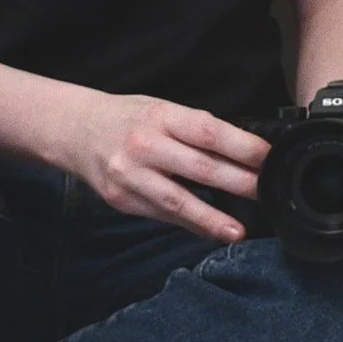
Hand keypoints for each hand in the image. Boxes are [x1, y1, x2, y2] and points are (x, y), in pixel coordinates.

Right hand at [53, 89, 266, 242]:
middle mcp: (144, 145)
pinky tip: (210, 231)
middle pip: (199, 168)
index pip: (208, 132)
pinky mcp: (122, 200)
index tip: (268, 159)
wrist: (74, 130)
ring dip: (212, 219)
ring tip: (238, 231)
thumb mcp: (161, 110)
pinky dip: (189, 224)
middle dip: (239, 183)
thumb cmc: (127, 118)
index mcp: (160, 116)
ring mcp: (130, 176)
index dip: (242, 147)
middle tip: (268, 193)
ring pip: (178, 200)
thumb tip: (241, 154)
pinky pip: (161, 215)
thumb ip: (194, 131)